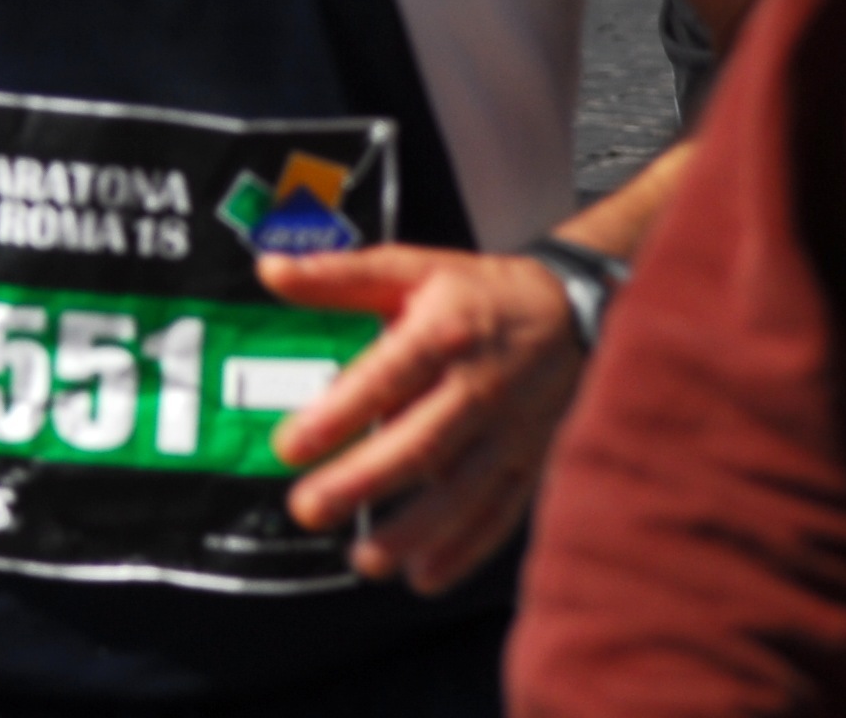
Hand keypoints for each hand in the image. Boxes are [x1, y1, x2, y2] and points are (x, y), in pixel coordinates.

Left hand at [262, 244, 586, 592]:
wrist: (574, 314)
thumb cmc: (479, 294)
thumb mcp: (412, 269)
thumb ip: (339, 277)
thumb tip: (271, 270)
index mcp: (445, 330)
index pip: (388, 374)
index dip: (339, 411)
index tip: (289, 444)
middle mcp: (480, 385)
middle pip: (421, 441)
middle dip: (362, 481)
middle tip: (308, 508)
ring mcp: (509, 431)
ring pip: (461, 490)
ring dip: (412, 530)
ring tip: (363, 557)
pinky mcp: (528, 464)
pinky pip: (499, 514)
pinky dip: (464, 550)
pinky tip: (423, 575)